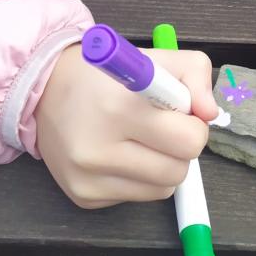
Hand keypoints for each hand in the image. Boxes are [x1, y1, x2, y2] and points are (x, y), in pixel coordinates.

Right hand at [35, 43, 216, 208]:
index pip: (187, 141)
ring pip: (162, 190)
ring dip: (162, 166)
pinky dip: (138, 178)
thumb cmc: (105, 74)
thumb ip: (194, 74)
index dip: (193, 126)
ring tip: (141, 139)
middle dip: (180, 149)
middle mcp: (99, 149)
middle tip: (164, 128)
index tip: (180, 113)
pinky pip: (136, 198)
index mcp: (119, 107)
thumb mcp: (153, 58)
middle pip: (178, 171)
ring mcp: (89, 178)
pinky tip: (120, 152)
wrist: (44, 90)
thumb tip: (210, 113)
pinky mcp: (83, 197)